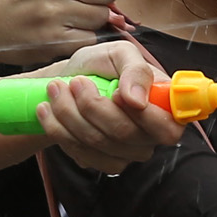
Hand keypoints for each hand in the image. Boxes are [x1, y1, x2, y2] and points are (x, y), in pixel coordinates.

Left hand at [32, 40, 184, 173]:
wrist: (69, 82)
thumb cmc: (99, 66)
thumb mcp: (119, 53)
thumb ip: (135, 70)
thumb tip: (138, 99)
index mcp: (164, 108)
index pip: (168, 128)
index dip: (143, 116)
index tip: (114, 93)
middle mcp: (151, 136)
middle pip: (123, 134)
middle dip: (90, 105)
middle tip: (74, 82)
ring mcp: (127, 153)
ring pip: (96, 142)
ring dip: (68, 113)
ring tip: (56, 90)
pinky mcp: (103, 162)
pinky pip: (80, 153)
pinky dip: (58, 129)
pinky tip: (48, 111)